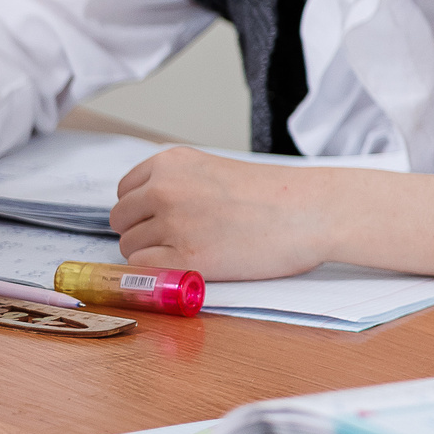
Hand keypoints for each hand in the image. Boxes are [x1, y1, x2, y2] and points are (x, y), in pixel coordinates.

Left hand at [111, 147, 340, 281]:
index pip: (125, 190)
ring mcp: (172, 224)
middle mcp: (164, 189)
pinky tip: (191, 265)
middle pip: (121, 219)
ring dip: (153, 253)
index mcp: (172, 162)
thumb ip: (179, 183)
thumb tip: (146, 214)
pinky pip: (143, 270)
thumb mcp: (216, 169)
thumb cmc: (277, 194)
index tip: (164, 217)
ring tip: (195, 249)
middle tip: (180, 237)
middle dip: (143, 230)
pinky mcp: (184, 259)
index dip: (142, 208)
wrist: (312, 211)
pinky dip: (160, 272)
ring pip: (129, 247)